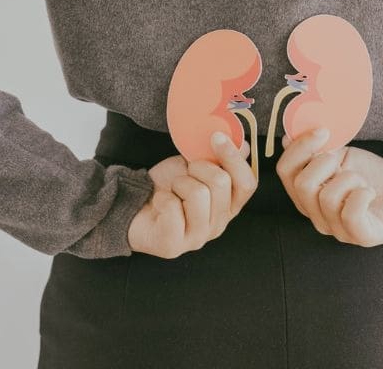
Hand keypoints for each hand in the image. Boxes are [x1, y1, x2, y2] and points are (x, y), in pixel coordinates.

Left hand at [127, 132, 257, 258]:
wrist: (135, 205)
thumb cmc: (168, 186)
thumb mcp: (196, 166)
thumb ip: (221, 159)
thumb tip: (244, 146)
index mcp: (229, 206)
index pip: (247, 183)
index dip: (234, 158)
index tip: (216, 137)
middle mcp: (218, 225)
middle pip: (222, 183)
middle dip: (199, 167)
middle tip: (186, 172)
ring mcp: (197, 238)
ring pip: (198, 194)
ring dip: (179, 183)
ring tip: (172, 190)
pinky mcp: (173, 246)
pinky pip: (172, 207)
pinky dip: (162, 197)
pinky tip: (160, 203)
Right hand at [276, 127, 382, 246]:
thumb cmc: (370, 176)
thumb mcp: (341, 158)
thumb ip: (316, 151)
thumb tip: (289, 137)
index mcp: (307, 195)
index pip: (284, 171)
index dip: (299, 148)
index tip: (322, 131)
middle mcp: (316, 216)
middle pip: (301, 184)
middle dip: (324, 162)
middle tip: (341, 159)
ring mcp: (337, 230)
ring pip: (327, 198)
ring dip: (349, 178)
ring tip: (360, 180)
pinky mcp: (361, 236)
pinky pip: (351, 214)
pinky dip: (362, 195)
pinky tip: (369, 192)